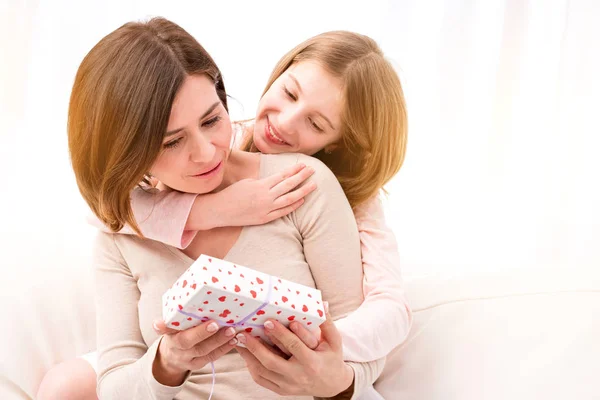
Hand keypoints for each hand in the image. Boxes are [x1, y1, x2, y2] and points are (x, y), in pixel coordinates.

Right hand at [151, 319, 237, 384]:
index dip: (163, 326)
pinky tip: (233, 340)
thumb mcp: (172, 325)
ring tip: (231, 330)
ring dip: (218, 340)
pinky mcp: (197, 364)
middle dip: (201, 333)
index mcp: (169, 333)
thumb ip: (177, 315)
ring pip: (202, 350)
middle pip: (186, 341)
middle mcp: (175, 346)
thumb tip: (185, 296)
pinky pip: (211, 357)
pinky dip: (223, 349)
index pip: (165, 329)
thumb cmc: (177, 333)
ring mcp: (186, 357)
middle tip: (216, 324)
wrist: (172, 357)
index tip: (163, 323)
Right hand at [214, 163, 316, 226]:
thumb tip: (275, 182)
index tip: (304, 165)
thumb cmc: (232, 194)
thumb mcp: (247, 182)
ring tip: (313, 186)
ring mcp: (266, 208)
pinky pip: (283, 212)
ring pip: (289, 199)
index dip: (294, 170)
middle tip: (313, 171)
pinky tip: (301, 200)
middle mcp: (266, 196)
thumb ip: (263, 182)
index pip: (282, 175)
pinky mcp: (265, 218)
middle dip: (302, 177)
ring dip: (303, 192)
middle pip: (289, 185)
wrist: (220, 210)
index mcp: (261, 185)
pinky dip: (293, 206)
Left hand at [235, 302, 354, 396]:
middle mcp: (298, 376)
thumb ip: (327, 323)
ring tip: (239, 342)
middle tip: (244, 333)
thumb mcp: (334, 341)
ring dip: (249, 357)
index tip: (267, 322)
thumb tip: (322, 303)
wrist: (332, 386)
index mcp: (312, 362)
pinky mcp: (282, 390)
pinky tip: (246, 355)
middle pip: (272, 362)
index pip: (294, 346)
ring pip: (263, 373)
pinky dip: (252, 368)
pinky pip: (262, 380)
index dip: (280, 334)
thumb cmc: (332, 358)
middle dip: (256, 347)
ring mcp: (289, 385)